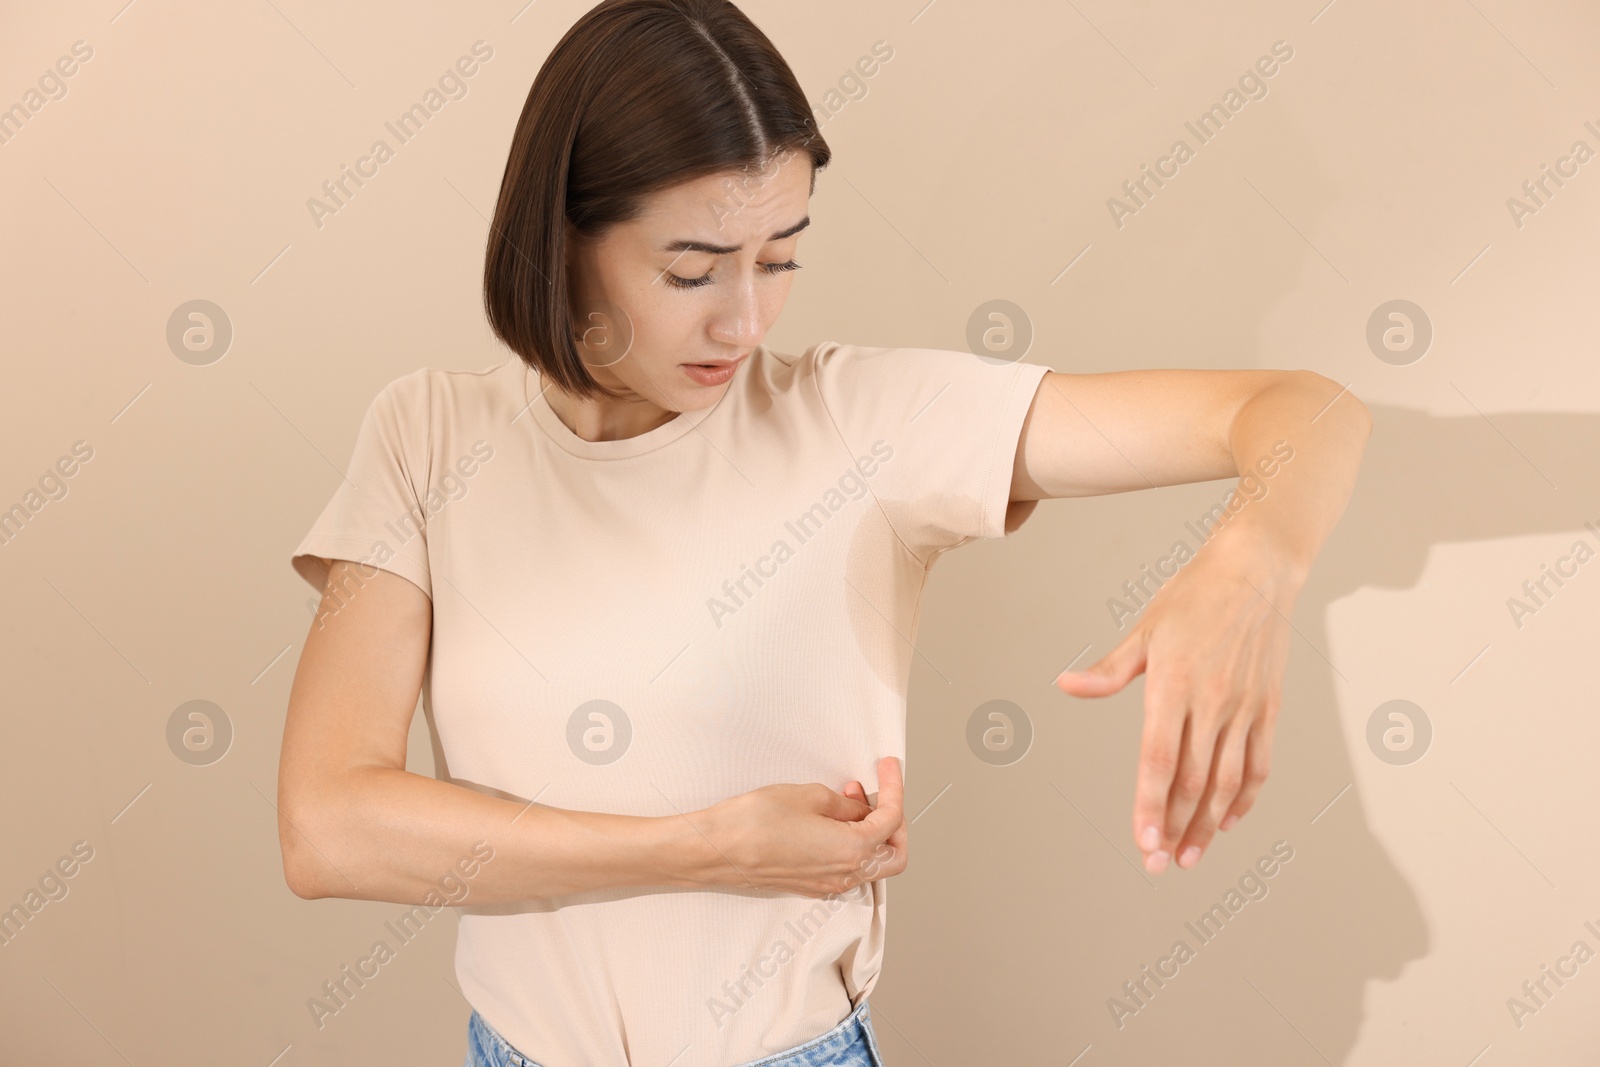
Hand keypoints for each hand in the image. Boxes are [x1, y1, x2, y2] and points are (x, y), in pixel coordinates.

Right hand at [698, 756, 906, 897]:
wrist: (717, 849)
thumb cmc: (754, 822)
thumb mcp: (809, 796)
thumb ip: (845, 805)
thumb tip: (860, 809)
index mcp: (852, 852)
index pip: (892, 820)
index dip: (895, 789)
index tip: (889, 768)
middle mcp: (844, 875)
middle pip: (893, 855)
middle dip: (894, 822)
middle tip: (881, 792)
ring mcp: (827, 884)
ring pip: (871, 863)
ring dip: (870, 830)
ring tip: (849, 797)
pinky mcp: (810, 885)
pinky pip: (847, 868)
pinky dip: (851, 842)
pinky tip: (832, 818)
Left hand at [1054, 526, 1298, 873]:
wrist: (1255, 573)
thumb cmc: (1193, 598)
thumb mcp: (1144, 631)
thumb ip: (1109, 671)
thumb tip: (1065, 684)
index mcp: (1174, 686)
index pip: (1158, 760)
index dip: (1150, 806)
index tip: (1142, 843)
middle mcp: (1211, 703)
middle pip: (1192, 782)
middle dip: (1174, 829)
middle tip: (1159, 864)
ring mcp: (1243, 708)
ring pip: (1227, 783)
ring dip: (1208, 825)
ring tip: (1190, 856)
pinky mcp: (1268, 708)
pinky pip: (1259, 764)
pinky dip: (1245, 798)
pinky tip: (1229, 820)